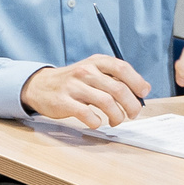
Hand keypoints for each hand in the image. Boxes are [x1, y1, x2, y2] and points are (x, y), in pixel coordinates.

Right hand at [21, 55, 150, 128]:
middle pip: (118, 89)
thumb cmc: (73, 82)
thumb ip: (115, 78)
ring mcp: (74, 86)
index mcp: (95, 62)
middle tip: (133, 114)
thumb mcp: (92, 71)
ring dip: (117, 116)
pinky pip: (87, 114)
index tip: (143, 94)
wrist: (40, 86)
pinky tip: (97, 121)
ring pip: (106, 102)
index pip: (122, 68)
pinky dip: (97, 121)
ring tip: (116, 120)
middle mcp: (85, 71)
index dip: (137, 82)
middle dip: (131, 105)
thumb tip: (143, 89)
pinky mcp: (64, 102)